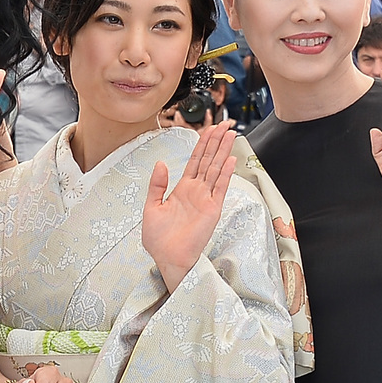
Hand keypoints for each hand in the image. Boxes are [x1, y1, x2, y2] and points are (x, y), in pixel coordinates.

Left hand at [142, 123, 236, 291]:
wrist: (168, 258)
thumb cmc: (159, 239)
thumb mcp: (151, 207)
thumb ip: (157, 185)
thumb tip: (161, 164)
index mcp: (182, 189)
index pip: (195, 161)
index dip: (202, 144)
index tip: (209, 129)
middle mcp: (197, 191)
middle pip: (209, 160)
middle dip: (217, 141)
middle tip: (225, 124)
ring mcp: (206, 199)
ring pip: (216, 169)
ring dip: (223, 151)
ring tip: (230, 133)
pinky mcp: (212, 209)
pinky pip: (220, 187)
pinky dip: (225, 173)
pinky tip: (230, 159)